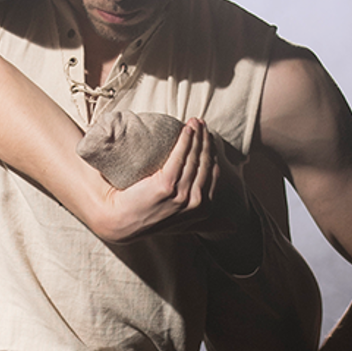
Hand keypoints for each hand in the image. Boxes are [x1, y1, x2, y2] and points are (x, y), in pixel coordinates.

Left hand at [90, 120, 219, 240]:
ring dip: (196, 136)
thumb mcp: (183, 226)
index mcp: (203, 210)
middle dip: (205, 141)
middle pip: (204, 163)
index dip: (211, 153)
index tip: (207, 137)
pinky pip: (179, 157)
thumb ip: (205, 224)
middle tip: (200, 123)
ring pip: (194, 158)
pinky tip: (186, 129)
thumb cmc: (148, 220)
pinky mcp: (166, 186)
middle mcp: (195, 204)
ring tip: (194, 122)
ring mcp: (181, 196)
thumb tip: (233, 228)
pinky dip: (185, 140)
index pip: (212, 173)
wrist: (118, 221)